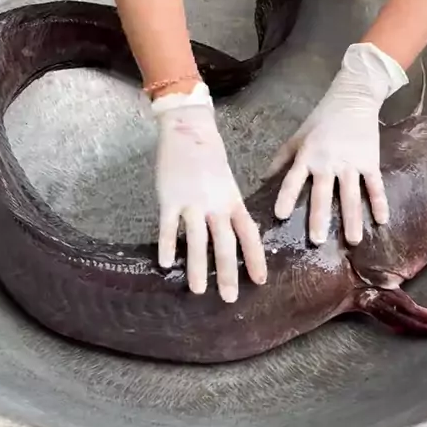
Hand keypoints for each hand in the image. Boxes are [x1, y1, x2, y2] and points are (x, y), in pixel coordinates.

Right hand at [151, 83, 266, 301]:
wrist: (188, 128)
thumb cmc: (208, 154)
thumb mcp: (227, 180)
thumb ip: (229, 205)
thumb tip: (234, 232)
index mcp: (233, 199)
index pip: (248, 234)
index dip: (255, 258)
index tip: (260, 281)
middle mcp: (215, 204)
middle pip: (224, 244)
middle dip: (228, 273)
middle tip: (229, 298)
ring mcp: (192, 202)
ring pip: (197, 240)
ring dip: (198, 267)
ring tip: (199, 290)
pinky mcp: (169, 198)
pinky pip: (168, 227)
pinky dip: (167, 246)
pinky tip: (166, 264)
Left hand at [265, 43, 407, 245]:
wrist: (353, 99)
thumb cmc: (321, 119)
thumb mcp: (298, 136)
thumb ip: (282, 158)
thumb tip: (263, 179)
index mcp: (307, 156)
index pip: (293, 180)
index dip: (286, 197)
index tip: (281, 216)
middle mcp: (328, 162)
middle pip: (322, 193)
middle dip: (319, 217)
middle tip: (317, 240)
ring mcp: (351, 163)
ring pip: (351, 195)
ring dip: (352, 218)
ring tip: (353, 240)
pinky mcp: (370, 161)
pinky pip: (375, 185)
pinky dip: (379, 203)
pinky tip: (382, 221)